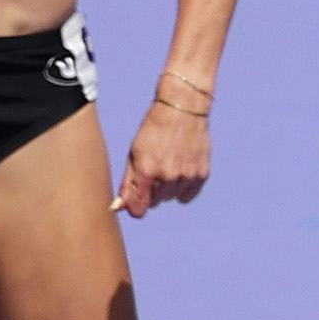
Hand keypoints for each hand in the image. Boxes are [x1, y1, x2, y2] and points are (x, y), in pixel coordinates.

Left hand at [115, 98, 210, 216]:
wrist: (182, 110)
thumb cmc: (153, 130)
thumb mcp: (134, 155)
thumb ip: (127, 184)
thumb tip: (117, 208)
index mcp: (146, 172)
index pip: (139, 209)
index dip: (135, 207)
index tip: (136, 199)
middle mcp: (167, 177)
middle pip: (155, 202)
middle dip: (150, 190)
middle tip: (153, 167)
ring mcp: (186, 176)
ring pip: (171, 198)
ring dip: (167, 188)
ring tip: (167, 165)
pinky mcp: (202, 175)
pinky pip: (188, 195)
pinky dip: (182, 188)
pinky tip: (180, 171)